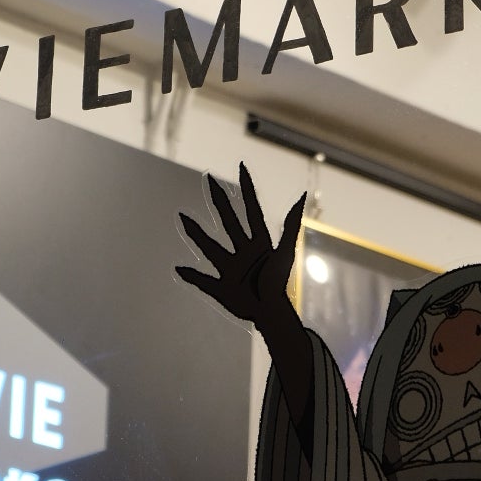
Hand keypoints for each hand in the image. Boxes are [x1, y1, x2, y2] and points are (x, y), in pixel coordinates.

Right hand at [176, 164, 304, 329]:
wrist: (270, 312)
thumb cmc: (278, 283)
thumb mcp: (285, 252)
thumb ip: (290, 226)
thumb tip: (301, 197)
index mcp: (259, 242)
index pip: (251, 209)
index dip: (247, 189)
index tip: (241, 168)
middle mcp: (243, 251)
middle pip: (228, 220)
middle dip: (219, 200)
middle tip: (210, 180)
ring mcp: (231, 268)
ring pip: (210, 247)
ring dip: (196, 234)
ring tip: (183, 218)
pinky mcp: (221, 286)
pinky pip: (203, 280)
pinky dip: (191, 276)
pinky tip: (179, 269)